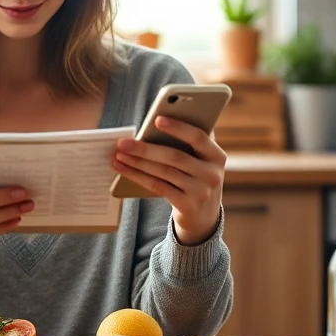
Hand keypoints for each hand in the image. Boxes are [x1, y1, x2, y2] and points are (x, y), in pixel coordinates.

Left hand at [111, 117, 225, 244]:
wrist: (204, 215)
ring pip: (163, 172)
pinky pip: (158, 187)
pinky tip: (123, 169)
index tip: (156, 119)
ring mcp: (200, 192)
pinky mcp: (187, 206)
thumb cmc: (196, 177)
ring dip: (138, 162)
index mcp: (217, 156)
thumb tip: (159, 119)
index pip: (198, 138)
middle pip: (175, 157)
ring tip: (118, 155)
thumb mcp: (201, 160)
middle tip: (122, 142)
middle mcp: (212, 174)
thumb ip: (189, 141)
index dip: (178, 128)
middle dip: (145, 149)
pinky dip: (138, 177)